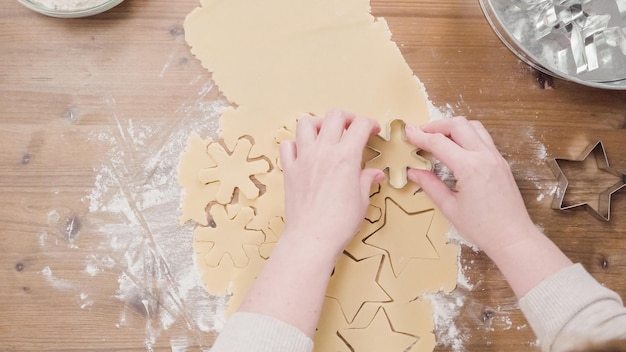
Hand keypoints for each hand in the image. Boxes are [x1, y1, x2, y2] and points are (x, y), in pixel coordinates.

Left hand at [279, 110, 383, 255]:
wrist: (312, 238)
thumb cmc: (338, 224)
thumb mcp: (361, 200)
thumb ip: (366, 180)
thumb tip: (374, 174)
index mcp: (345, 157)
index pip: (359, 125)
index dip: (369, 124)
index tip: (372, 130)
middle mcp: (323, 152)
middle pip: (334, 116)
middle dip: (347, 117)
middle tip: (352, 128)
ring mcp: (303, 159)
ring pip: (306, 123)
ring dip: (319, 123)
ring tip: (326, 133)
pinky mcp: (289, 170)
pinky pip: (287, 145)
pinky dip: (295, 143)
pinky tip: (304, 151)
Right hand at [405, 117, 534, 253]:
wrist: (513, 238)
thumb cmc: (482, 228)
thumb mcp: (449, 207)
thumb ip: (429, 185)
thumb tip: (413, 171)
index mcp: (470, 168)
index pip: (439, 142)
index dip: (419, 136)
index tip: (407, 132)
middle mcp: (485, 157)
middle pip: (458, 124)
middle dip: (436, 125)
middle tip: (421, 134)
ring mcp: (496, 158)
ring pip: (473, 127)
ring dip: (453, 128)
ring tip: (438, 138)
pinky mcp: (501, 163)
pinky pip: (483, 138)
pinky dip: (466, 136)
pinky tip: (456, 149)